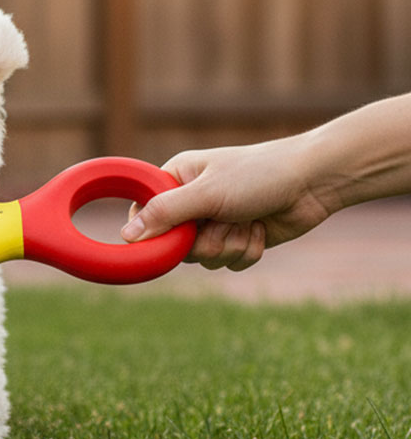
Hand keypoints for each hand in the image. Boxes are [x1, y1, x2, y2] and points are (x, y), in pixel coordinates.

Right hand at [121, 138, 333, 270]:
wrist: (313, 181)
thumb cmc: (259, 175)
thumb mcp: (207, 193)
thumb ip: (165, 213)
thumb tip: (126, 235)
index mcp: (176, 180)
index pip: (143, 213)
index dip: (154, 231)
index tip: (170, 237)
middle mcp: (191, 203)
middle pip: (175, 245)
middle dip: (205, 241)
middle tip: (223, 221)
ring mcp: (215, 222)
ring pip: (203, 259)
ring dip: (230, 245)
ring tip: (247, 221)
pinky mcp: (238, 239)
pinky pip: (229, 264)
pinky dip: (247, 251)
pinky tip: (260, 229)